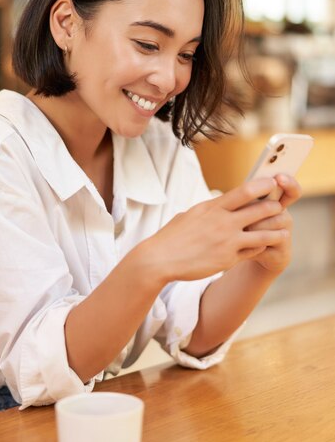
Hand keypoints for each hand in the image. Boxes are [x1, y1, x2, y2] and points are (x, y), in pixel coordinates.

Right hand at [146, 177, 292, 282]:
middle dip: (274, 207)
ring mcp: (228, 242)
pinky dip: (260, 247)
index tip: (271, 182)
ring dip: (276, 231)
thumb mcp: (191, 214)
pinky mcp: (228, 259)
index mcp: (213, 207)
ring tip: (283, 231)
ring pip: (263, 234)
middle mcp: (223, 222)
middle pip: (260, 210)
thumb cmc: (172, 236)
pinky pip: (253, 251)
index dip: (262, 185)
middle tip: (279, 206)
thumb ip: (210, 209)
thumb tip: (220, 204)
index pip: (245, 191)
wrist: (159, 259)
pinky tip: (263, 246)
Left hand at [243, 174, 301, 273]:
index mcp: (276, 203)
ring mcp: (285, 235)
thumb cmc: (243, 227)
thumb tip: (241, 190)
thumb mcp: (243, 211)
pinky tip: (244, 247)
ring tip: (240, 233)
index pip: (291, 189)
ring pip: (266, 227)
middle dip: (253, 213)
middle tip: (241, 218)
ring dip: (249, 230)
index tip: (278, 178)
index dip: (288, 183)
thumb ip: (247, 200)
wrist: (247, 255)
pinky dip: (249, 247)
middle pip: (273, 208)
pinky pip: (264, 245)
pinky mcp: (282, 253)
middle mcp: (284, 217)